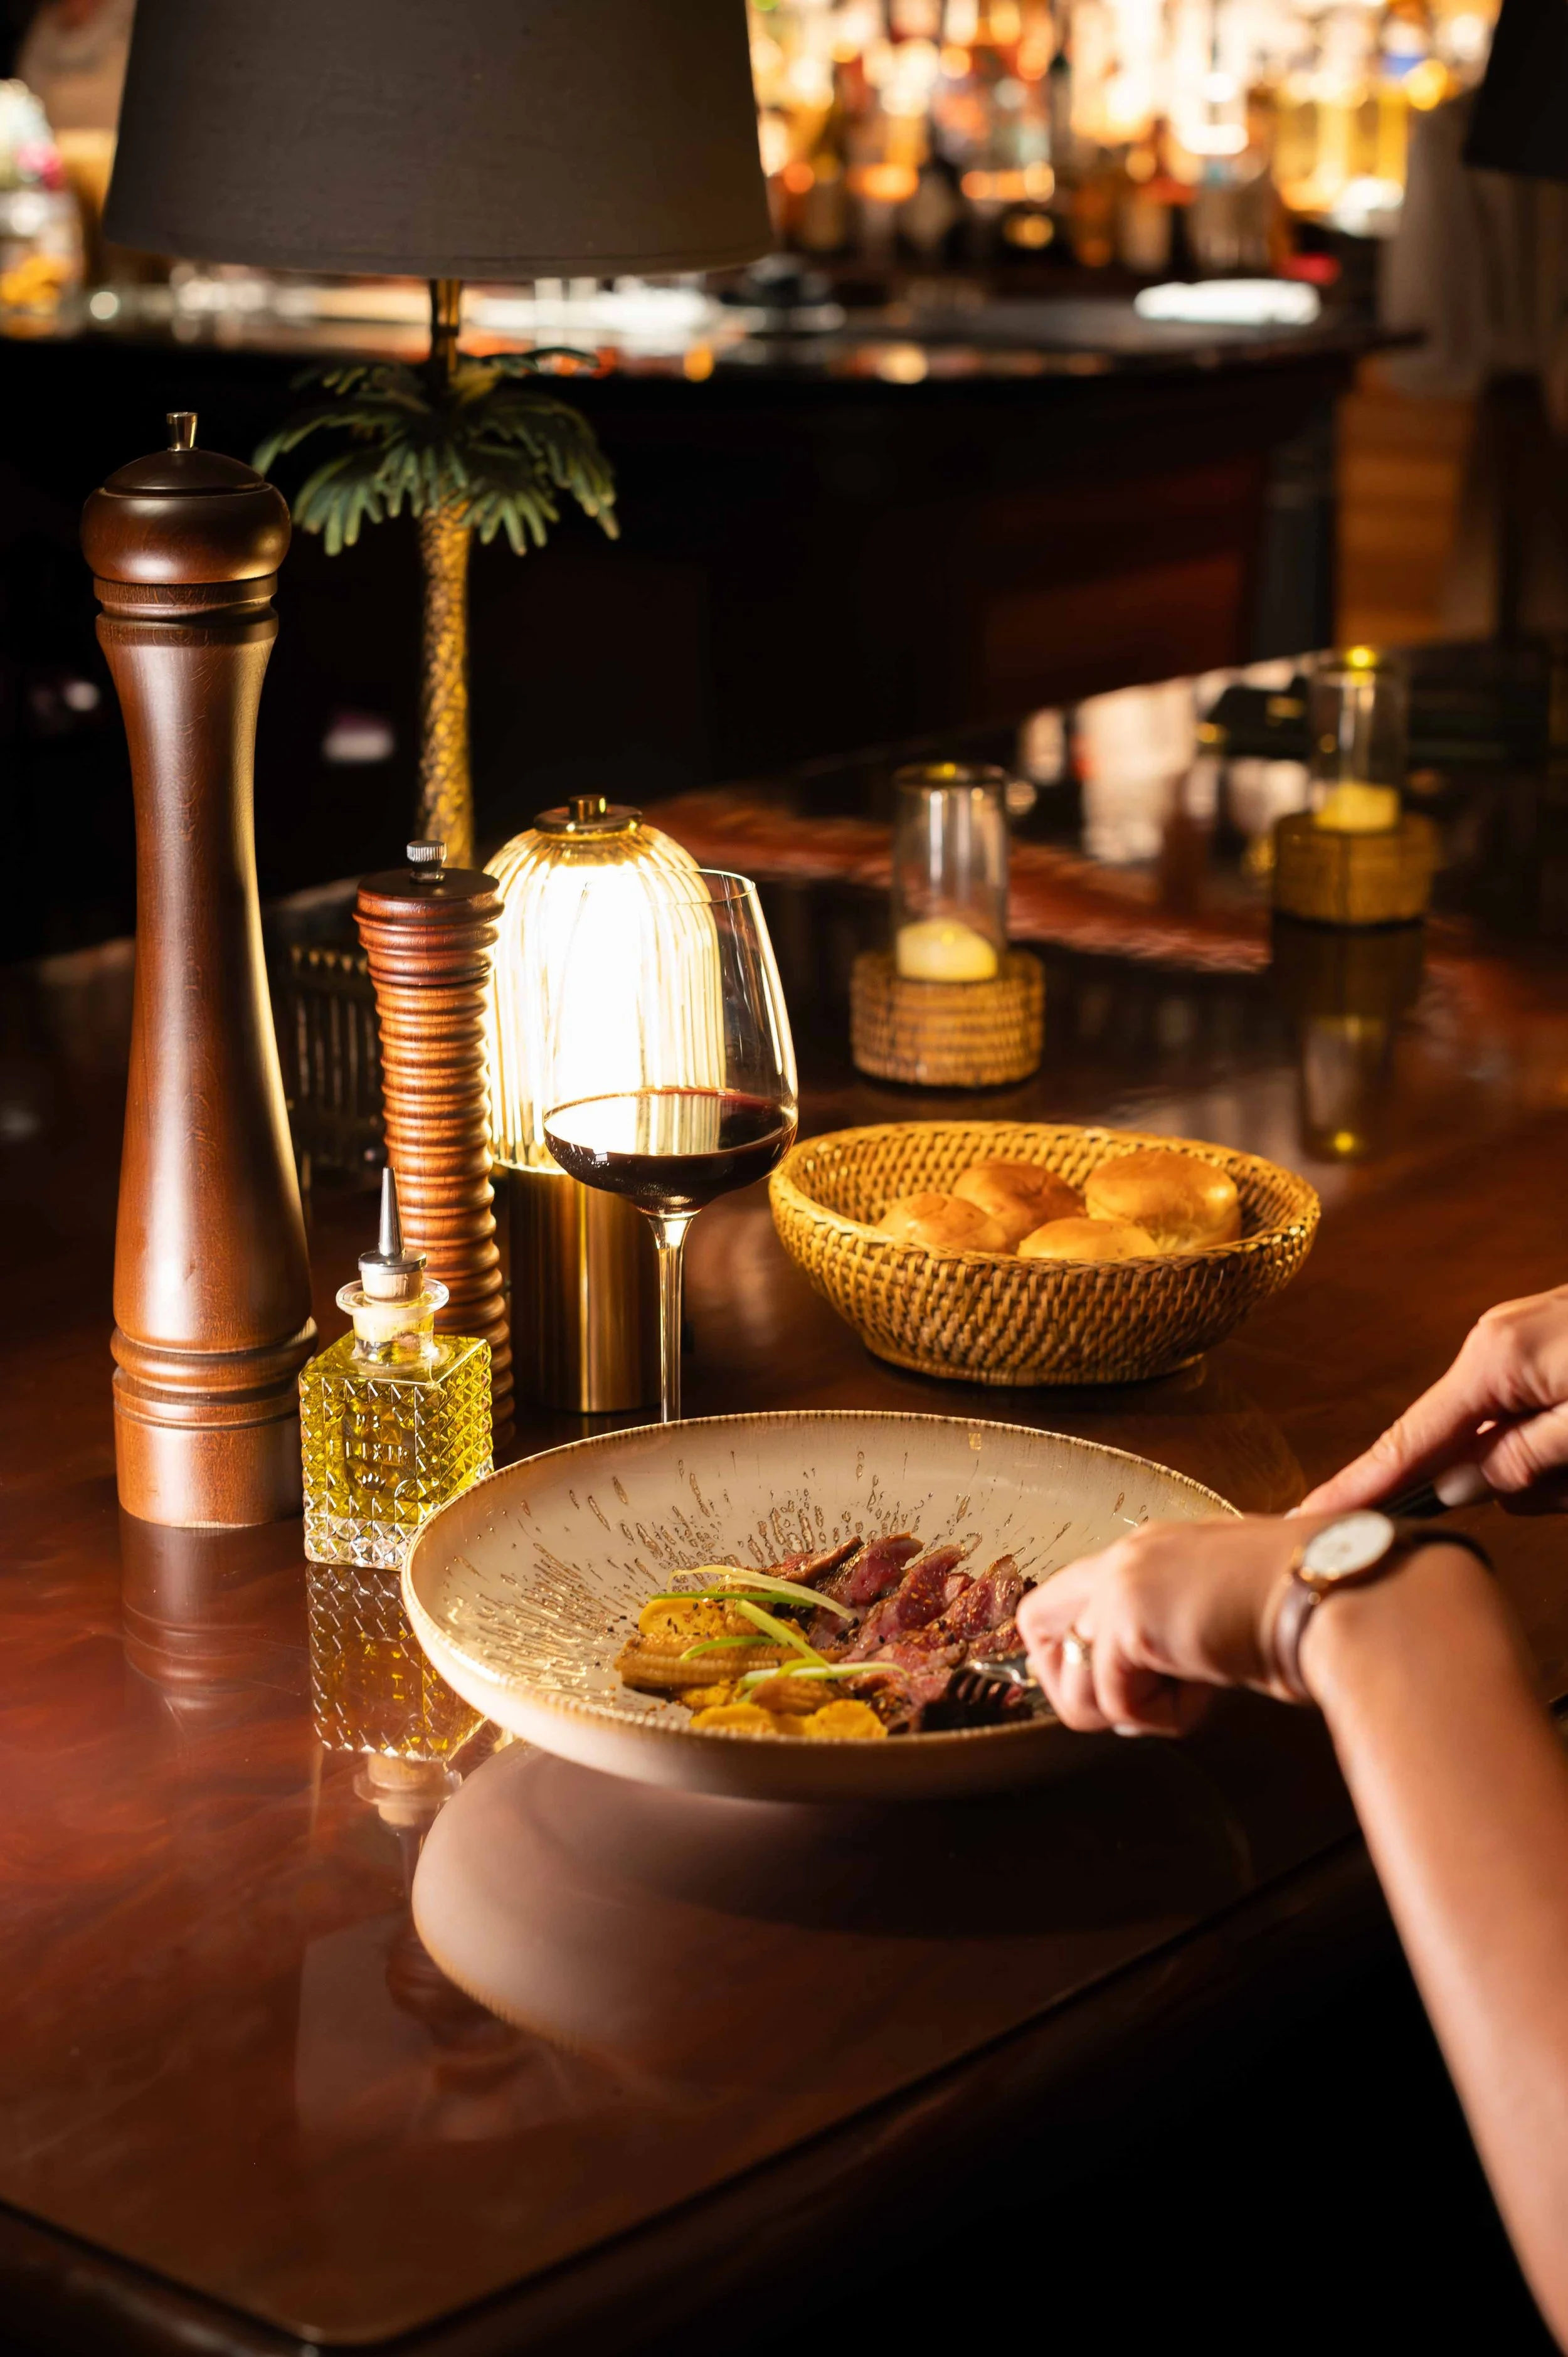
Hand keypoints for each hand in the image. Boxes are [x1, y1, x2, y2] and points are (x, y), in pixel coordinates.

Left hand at [1016, 1515, 1324, 1735]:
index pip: (1074, 1601)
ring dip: (1131, 1709)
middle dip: (1075, 1684)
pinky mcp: (1127, 1617)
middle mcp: (1128, 1557)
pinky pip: (1114, 1701)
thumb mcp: (1224, 1620)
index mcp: (1153, 1552)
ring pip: (1071, 1677)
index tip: (1138, 1685)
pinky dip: (1163, 1717)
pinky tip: (1208, 1690)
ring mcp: (1122, 1581)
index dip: (1089, 1657)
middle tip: (1137, 1702)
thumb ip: (1171, 1642)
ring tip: (1190, 1692)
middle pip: (1037, 1627)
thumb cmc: (1308, 1611)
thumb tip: (1131, 1703)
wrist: (1343, 1596)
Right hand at [1301, 1286, 1567, 1518]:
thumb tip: (1453, 1488)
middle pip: (1463, 1447)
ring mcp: (1516, 1343)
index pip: (1407, 1441)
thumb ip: (1521, 1460)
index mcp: (1493, 1359)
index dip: (1359, 1486)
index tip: (1310, 1514)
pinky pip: (1526, 1416)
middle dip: (1514, 1480)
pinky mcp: (1542, 1348)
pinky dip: (1557, 1438)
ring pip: (1503, 1439)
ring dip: (1548, 1464)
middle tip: (1567, 1474)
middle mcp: (1492, 1345)